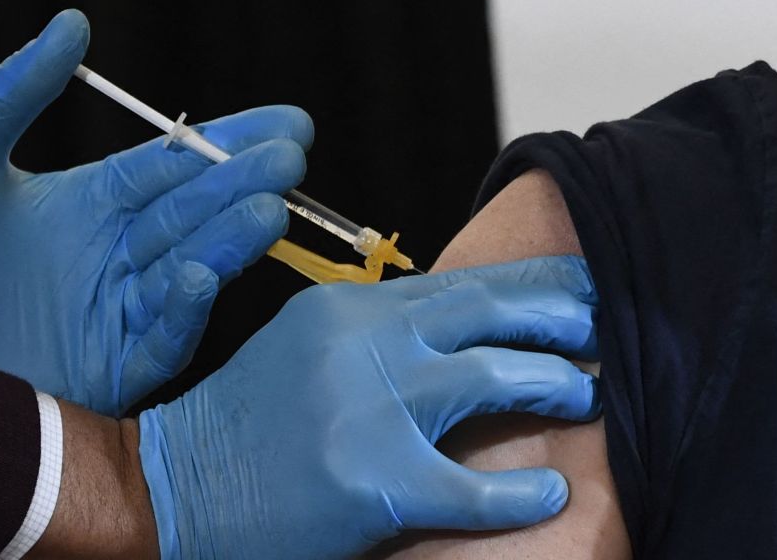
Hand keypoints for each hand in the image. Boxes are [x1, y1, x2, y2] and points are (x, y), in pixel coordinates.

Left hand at [0, 10, 308, 415]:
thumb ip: (14, 89)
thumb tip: (73, 21)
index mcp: (88, 204)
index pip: (175, 167)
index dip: (231, 141)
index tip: (288, 122)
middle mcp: (110, 257)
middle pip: (194, 215)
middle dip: (245, 184)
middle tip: (290, 158)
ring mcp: (110, 314)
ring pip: (191, 272)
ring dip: (231, 241)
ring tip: (268, 208)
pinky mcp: (101, 370)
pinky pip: (160, 341)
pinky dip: (185, 310)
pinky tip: (199, 274)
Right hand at [137, 257, 600, 559]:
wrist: (172, 488)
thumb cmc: (248, 426)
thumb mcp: (310, 348)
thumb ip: (381, 331)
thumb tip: (467, 321)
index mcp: (351, 308)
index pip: (463, 282)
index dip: (534, 285)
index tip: (584, 288)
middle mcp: (364, 345)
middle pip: (489, 312)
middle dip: (559, 318)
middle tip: (604, 330)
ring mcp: (369, 411)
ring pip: (493, 379)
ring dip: (554, 384)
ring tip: (587, 395)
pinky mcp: (373, 482)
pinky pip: (473, 487)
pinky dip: (521, 492)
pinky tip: (551, 492)